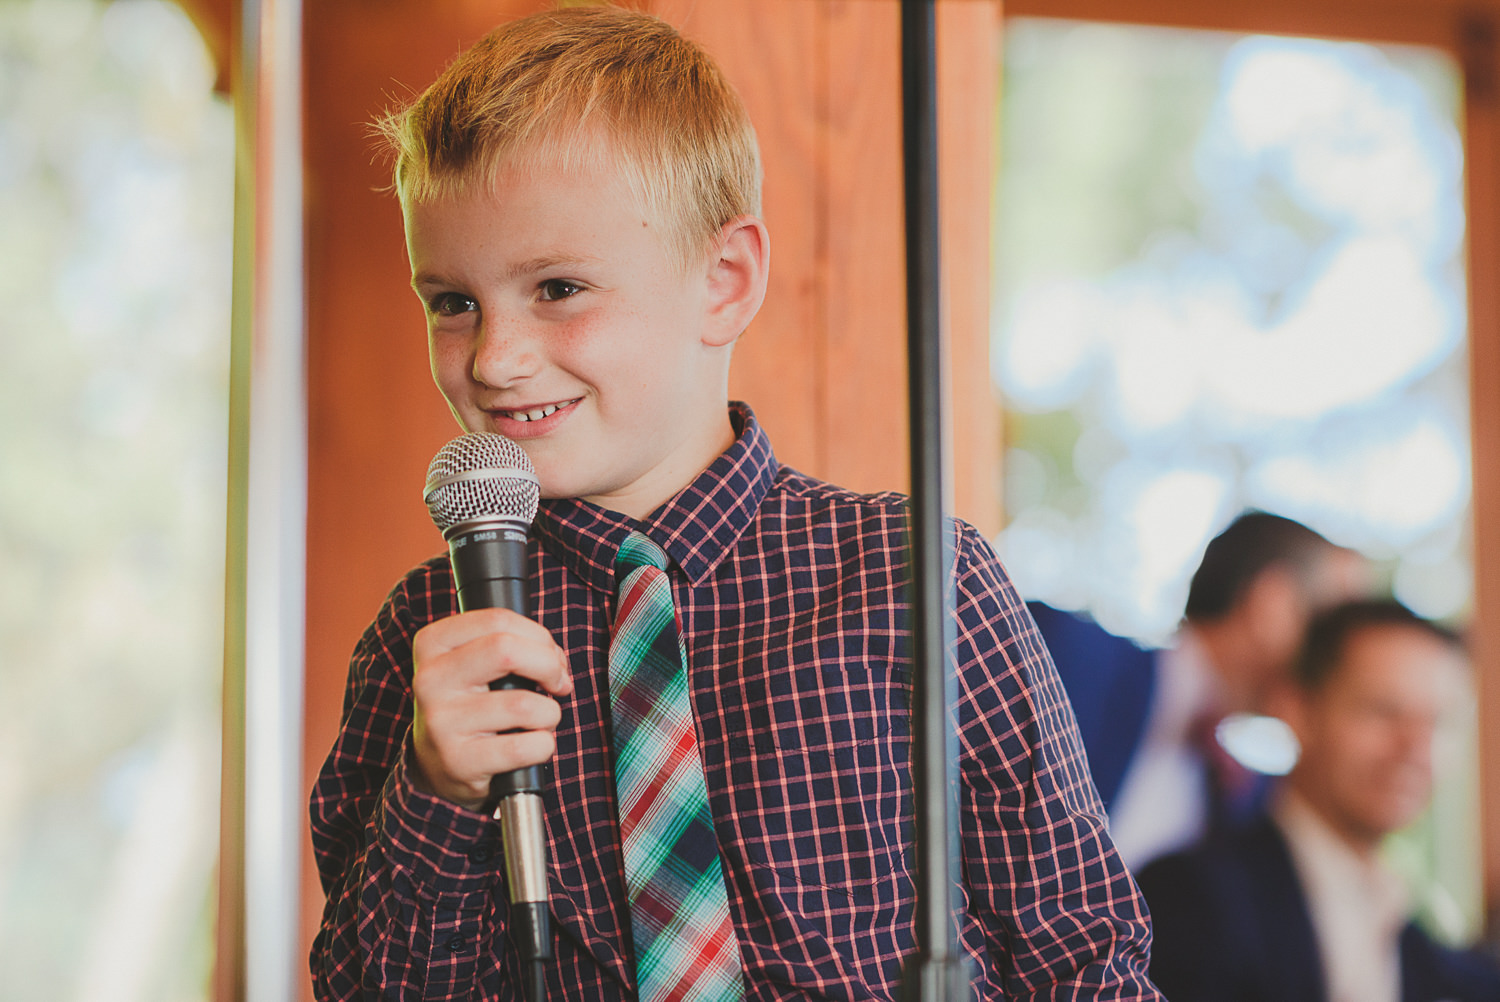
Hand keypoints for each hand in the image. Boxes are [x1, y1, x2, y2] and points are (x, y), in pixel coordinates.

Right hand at [409, 608, 573, 810]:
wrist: (436, 765)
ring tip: (540, 721)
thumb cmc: (470, 704)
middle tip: (558, 683)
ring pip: (524, 705)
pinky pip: (524, 747)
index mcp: (433, 643)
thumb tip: (558, 663)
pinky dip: (544, 745)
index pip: (498, 619)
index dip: (539, 636)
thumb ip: (511, 645)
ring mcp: (441, 721)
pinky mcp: (458, 760)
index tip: (550, 657)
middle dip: (550, 666)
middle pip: (507, 651)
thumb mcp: (473, 663)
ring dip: (549, 714)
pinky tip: (532, 746)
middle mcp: (430, 679)